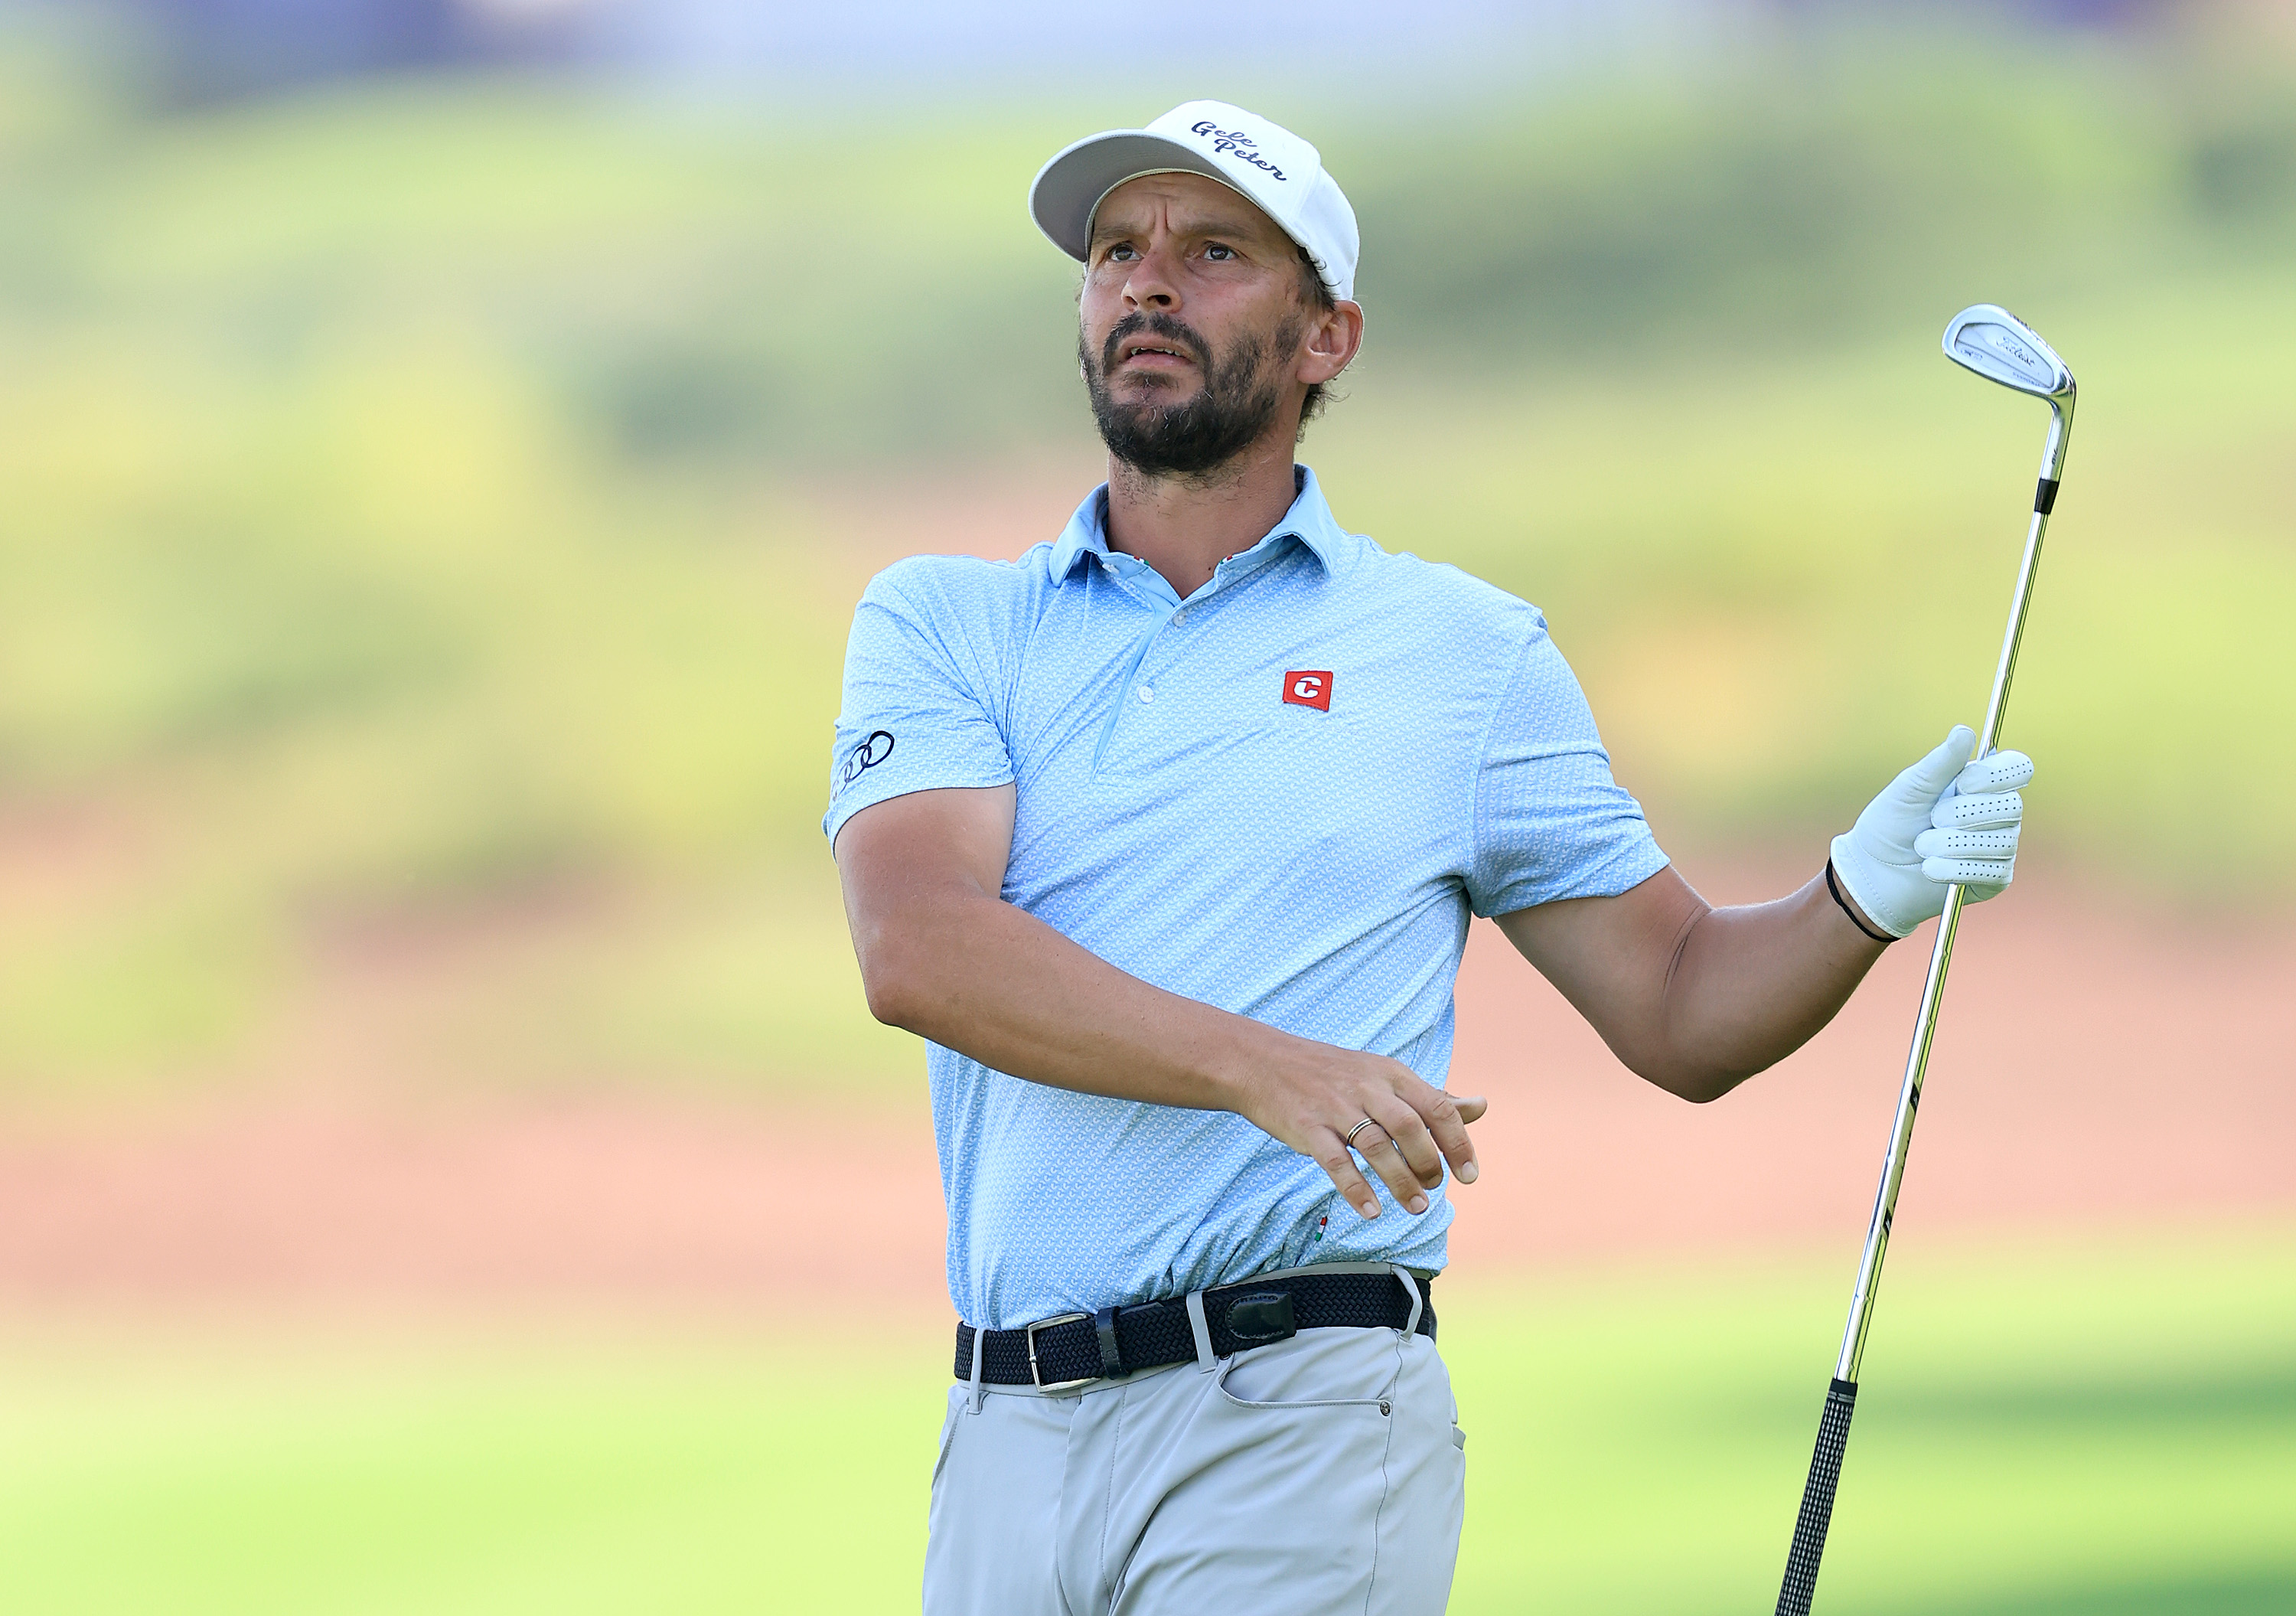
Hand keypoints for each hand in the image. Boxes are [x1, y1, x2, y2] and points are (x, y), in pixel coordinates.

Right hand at [1233, 1042, 1485, 1221]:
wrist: (1263, 1063)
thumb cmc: (1334, 1075)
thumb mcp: (1386, 1076)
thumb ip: (1432, 1096)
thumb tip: (1482, 1106)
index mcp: (1391, 1074)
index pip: (1437, 1106)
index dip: (1459, 1143)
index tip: (1470, 1175)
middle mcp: (1366, 1088)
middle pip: (1410, 1127)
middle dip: (1429, 1163)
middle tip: (1433, 1188)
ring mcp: (1335, 1108)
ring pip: (1376, 1147)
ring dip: (1400, 1182)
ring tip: (1416, 1208)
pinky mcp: (1307, 1127)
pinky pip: (1336, 1162)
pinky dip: (1356, 1189)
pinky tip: (1371, 1211)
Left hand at [1831, 724, 2033, 938]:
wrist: (1873, 871)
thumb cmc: (1891, 824)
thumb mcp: (1911, 787)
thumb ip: (1940, 762)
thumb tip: (1964, 731)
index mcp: (1982, 783)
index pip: (2018, 768)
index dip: (1996, 776)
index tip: (1963, 783)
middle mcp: (1999, 813)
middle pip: (2011, 806)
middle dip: (1964, 814)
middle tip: (1932, 820)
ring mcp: (2000, 846)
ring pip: (2001, 841)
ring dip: (1952, 844)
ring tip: (1921, 847)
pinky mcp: (1994, 879)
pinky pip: (1992, 871)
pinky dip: (1955, 869)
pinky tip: (1930, 869)